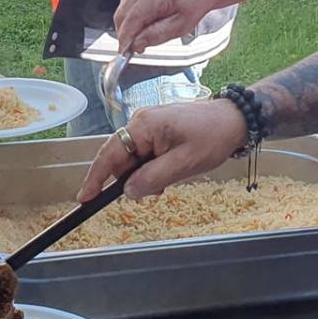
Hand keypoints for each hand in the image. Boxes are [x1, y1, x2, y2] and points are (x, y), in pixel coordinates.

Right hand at [76, 98, 244, 202]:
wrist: (233, 120)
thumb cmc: (212, 137)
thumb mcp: (183, 164)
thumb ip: (152, 178)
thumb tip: (127, 192)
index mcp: (143, 126)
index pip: (109, 155)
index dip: (95, 178)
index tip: (84, 198)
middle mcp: (140, 123)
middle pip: (120, 159)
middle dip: (132, 179)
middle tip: (158, 190)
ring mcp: (148, 126)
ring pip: (133, 159)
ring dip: (145, 175)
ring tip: (172, 177)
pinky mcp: (156, 131)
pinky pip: (144, 154)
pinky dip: (152, 168)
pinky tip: (170, 171)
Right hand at [114, 0, 214, 54]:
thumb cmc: (189, 5)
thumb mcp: (180, 26)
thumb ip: (157, 35)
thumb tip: (136, 44)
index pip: (132, 19)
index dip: (126, 38)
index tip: (124, 53)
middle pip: (121, 18)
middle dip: (126, 36)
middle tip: (138, 48)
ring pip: (119, 16)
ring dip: (127, 30)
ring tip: (145, 34)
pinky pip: (122, 12)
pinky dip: (128, 23)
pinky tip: (143, 24)